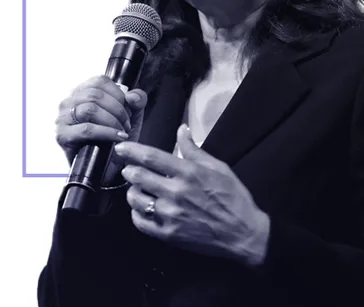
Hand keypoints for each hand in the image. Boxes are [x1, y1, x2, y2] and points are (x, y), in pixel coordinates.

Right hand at [55, 76, 147, 182]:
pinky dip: (106, 133)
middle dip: (118, 110)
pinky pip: (87, 129)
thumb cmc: (116, 137)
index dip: (118, 94)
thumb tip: (132, 95)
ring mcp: (62, 120)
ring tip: (122, 132)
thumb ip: (138, 100)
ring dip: (112, 121)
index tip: (128, 109)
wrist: (109, 166)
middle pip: (95, 95)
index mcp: (82, 92)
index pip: (99, 81)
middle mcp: (68, 103)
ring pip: (89, 110)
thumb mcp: (133, 115)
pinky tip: (118, 138)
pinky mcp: (62, 137)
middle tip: (127, 124)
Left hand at [115, 125, 270, 267]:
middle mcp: (176, 192)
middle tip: (129, 169)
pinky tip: (144, 208)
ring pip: (135, 199)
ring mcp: (169, 214)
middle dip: (129, 170)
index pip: (152, 158)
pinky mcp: (166, 233)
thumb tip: (181, 130)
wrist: (242, 232)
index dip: (132, 151)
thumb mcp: (219, 168)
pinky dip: (137, 212)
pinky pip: (140, 221)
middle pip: (138, 176)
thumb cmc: (233, 197)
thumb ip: (195, 150)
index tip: (120, 148)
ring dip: (133, 191)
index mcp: (189, 173)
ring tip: (138, 189)